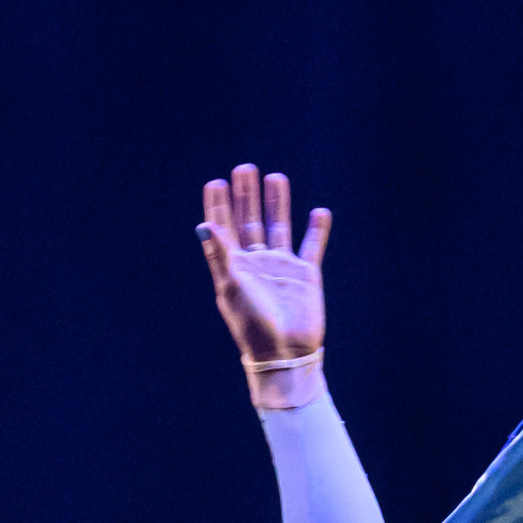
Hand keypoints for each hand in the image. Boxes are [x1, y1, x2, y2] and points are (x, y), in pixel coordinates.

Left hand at [198, 163, 330, 397]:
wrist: (286, 353)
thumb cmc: (254, 326)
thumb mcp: (233, 287)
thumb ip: (221, 254)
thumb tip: (203, 225)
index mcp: (233, 268)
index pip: (223, 229)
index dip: (218, 205)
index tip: (215, 182)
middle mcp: (256, 264)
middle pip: (249, 222)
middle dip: (246, 196)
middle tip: (244, 169)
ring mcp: (281, 268)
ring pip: (278, 227)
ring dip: (276, 203)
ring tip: (276, 177)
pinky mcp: (306, 275)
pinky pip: (312, 246)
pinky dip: (316, 229)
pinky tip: (319, 211)